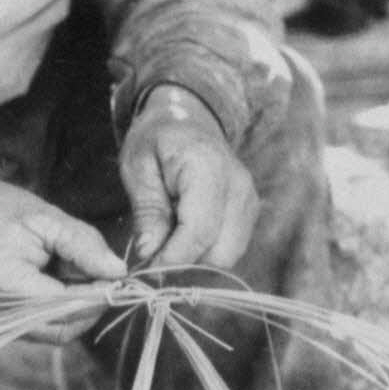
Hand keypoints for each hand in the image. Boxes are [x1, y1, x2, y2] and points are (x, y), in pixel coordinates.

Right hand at [0, 164, 126, 343]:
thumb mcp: (45, 217)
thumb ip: (84, 245)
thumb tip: (119, 273)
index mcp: (4, 285)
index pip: (66, 305)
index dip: (98, 294)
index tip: (119, 276)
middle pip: (63, 328)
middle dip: (90, 304)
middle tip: (104, 273)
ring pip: (55, 332)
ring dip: (76, 308)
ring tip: (76, 271)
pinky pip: (40, 328)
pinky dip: (58, 309)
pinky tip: (58, 279)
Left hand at [120, 84, 259, 268]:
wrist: (187, 120)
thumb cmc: (156, 141)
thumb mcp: (138, 168)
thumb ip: (147, 211)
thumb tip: (149, 252)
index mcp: (208, 168)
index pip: (199, 231)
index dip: (172, 259)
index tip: (146, 268)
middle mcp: (239, 186)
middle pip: (219, 252)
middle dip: (184, 263)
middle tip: (153, 254)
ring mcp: (250, 201)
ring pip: (228, 257)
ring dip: (195, 260)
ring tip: (168, 240)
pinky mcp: (250, 213)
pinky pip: (230, 249)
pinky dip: (205, 253)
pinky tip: (184, 236)